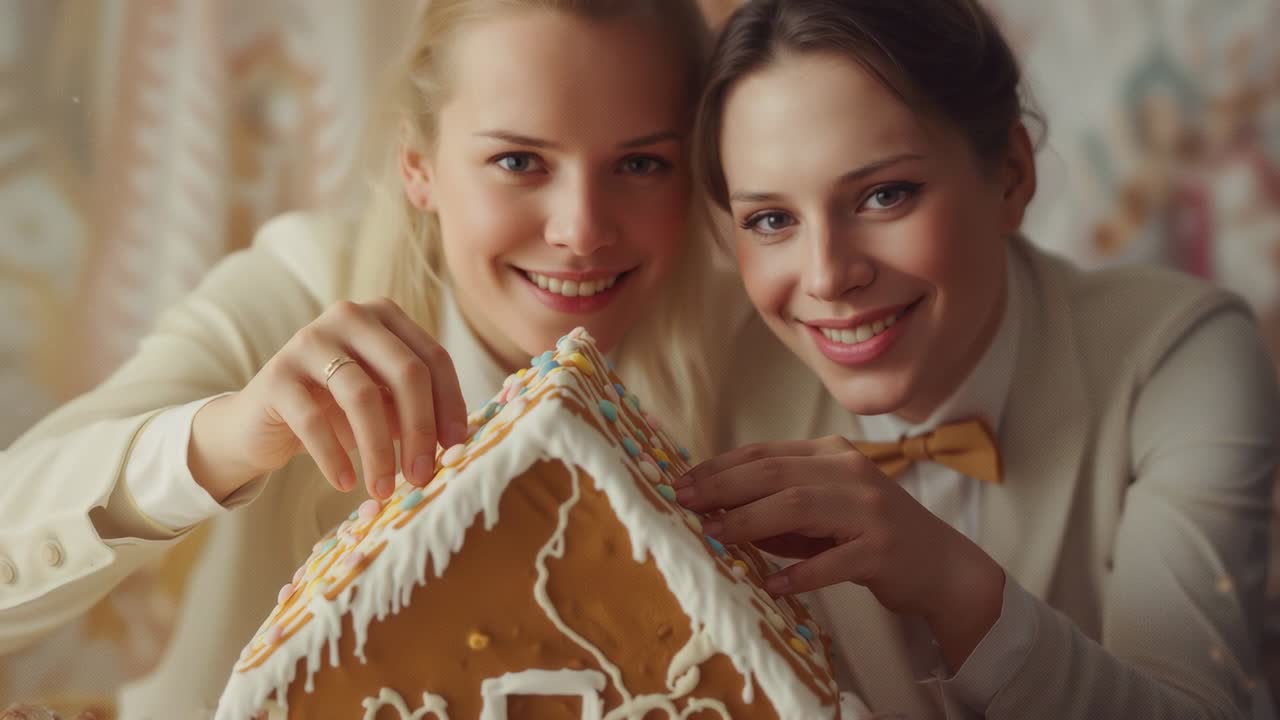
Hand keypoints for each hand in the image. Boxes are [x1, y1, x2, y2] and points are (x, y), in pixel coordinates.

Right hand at [190, 297, 467, 501]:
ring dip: (379, 451)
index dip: (450, 405)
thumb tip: (459, 441)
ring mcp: (309, 341)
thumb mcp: (385, 405)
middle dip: (420, 429)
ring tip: (382, 489)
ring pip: (362, 396)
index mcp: (385, 316)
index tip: (456, 448)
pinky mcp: (276, 375)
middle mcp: (349, 316)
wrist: (262, 422)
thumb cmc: (336, 412)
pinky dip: (334, 458)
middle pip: (406, 372)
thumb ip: (417, 411)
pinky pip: (314, 420)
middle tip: (422, 476)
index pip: (433, 358)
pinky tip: (345, 483)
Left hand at [674, 435, 1004, 665]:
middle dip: (724, 486)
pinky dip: (800, 572)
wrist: (941, 566)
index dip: (719, 466)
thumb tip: (717, 512)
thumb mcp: (824, 510)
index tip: (682, 482)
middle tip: (686, 503)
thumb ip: (780, 506)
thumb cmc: (871, 535)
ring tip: (717, 536)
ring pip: (799, 506)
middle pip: (775, 472)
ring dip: (751, 521)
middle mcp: (850, 473)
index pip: (764, 453)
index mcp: (832, 455)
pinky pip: (833, 561)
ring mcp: (869, 511)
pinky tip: (772, 583)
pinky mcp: (882, 550)